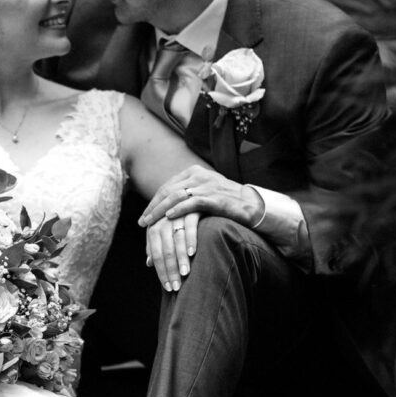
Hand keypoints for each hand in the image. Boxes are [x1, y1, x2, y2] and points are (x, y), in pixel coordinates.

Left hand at [139, 165, 263, 228]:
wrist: (253, 205)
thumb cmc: (227, 203)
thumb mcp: (204, 193)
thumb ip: (187, 195)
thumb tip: (167, 209)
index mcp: (194, 172)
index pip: (167, 186)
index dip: (154, 201)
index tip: (145, 215)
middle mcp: (198, 175)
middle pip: (168, 191)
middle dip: (153, 207)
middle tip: (142, 222)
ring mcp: (206, 185)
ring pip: (175, 196)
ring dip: (159, 211)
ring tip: (149, 223)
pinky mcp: (213, 197)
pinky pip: (190, 203)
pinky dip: (177, 210)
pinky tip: (168, 218)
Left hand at [145, 211, 199, 290]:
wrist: (194, 196)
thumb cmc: (180, 220)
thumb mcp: (166, 231)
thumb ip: (157, 245)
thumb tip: (149, 263)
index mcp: (154, 227)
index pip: (156, 254)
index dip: (161, 271)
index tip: (167, 287)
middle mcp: (163, 220)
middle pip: (165, 250)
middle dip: (170, 270)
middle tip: (176, 287)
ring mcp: (178, 214)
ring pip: (177, 240)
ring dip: (180, 258)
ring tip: (184, 273)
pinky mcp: (194, 208)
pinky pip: (191, 226)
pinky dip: (191, 240)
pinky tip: (192, 253)